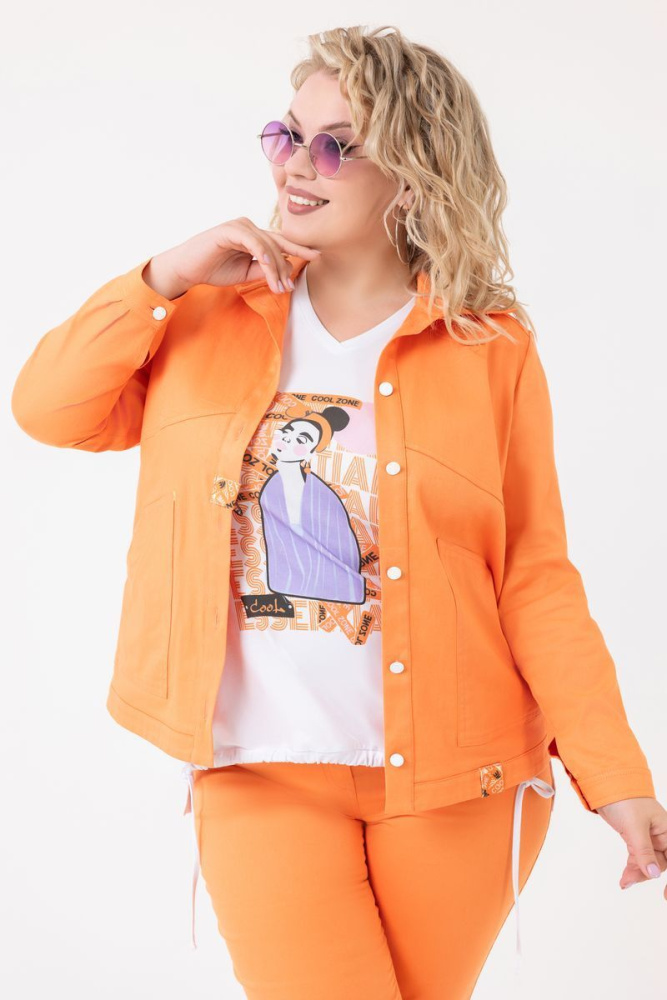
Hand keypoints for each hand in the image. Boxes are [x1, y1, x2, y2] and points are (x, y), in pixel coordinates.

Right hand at [143, 217, 321, 298]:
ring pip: (267, 245)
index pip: (281, 242)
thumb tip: (285, 270)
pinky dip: (262, 254)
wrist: (187, 269)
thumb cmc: (213, 270)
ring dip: (274, 268)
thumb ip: (263, 270)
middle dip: (287, 265)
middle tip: (291, 286)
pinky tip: (268, 268)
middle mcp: (249, 227)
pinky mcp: (230, 230)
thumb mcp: (245, 274)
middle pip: (278, 244)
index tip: (317, 257)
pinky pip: (253, 242)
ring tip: (278, 287)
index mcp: (254, 236)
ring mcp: (240, 226)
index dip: (299, 249)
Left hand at [595, 796, 666, 897]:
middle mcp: (661, 835)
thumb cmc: (625, 799)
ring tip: (624, 881)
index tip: (666, 896)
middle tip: (629, 880)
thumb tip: (653, 874)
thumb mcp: (634, 826)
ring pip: (647, 862)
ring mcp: (648, 837)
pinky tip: (624, 877)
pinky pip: (637, 857)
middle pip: (660, 863)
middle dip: (646, 873)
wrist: (607, 783)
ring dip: (637, 872)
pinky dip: (631, 867)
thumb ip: (644, 850)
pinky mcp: (635, 838)